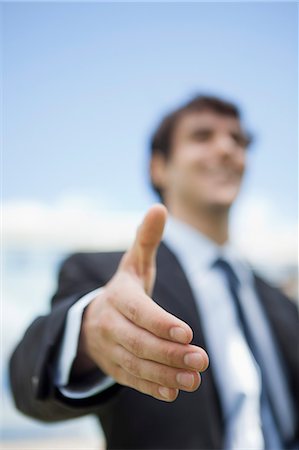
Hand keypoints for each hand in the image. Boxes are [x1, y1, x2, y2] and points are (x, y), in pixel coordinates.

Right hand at [80, 204, 208, 401]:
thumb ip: (147, 239)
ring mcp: (110, 347)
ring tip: (194, 379)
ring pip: (136, 363)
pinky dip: (152, 387)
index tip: (187, 331)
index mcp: (118, 296)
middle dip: (170, 352)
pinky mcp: (113, 366)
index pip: (138, 311)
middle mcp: (110, 323)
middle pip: (139, 341)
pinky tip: (174, 392)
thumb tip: (158, 206)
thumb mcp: (134, 263)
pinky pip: (131, 379)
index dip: (160, 322)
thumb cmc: (124, 288)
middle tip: (202, 359)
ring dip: (165, 373)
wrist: (92, 320)